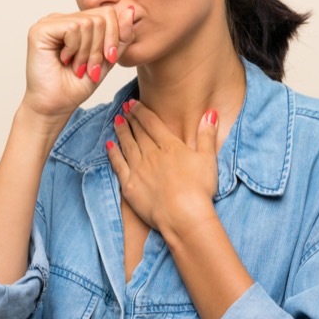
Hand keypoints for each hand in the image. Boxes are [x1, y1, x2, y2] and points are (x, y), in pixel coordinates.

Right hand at [21, 5, 135, 123]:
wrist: (55, 107)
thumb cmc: (76, 86)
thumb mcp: (107, 60)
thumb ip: (120, 37)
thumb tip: (130, 10)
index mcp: (77, 23)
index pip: (107, 12)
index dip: (114, 36)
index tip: (109, 59)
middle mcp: (62, 19)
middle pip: (100, 17)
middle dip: (101, 48)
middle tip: (89, 67)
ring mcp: (50, 22)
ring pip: (88, 23)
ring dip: (88, 52)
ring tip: (77, 67)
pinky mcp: (40, 30)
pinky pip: (73, 28)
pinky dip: (75, 49)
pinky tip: (64, 60)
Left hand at [105, 99, 219, 234]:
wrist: (183, 215)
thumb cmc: (199, 190)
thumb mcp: (208, 159)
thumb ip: (207, 135)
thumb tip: (210, 113)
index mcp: (170, 146)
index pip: (152, 123)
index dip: (142, 111)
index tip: (134, 103)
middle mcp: (151, 154)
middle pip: (138, 132)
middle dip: (131, 118)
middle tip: (124, 108)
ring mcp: (138, 169)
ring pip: (127, 145)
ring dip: (122, 131)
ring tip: (117, 121)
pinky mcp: (129, 185)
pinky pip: (118, 164)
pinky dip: (113, 153)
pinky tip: (109, 145)